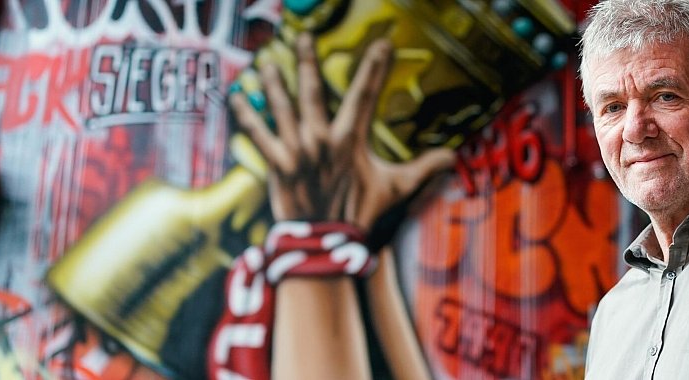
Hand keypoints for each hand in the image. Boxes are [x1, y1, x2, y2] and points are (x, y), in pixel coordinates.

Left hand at [230, 34, 454, 229]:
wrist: (326, 242)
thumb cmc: (360, 214)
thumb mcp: (395, 189)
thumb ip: (423, 169)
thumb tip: (453, 157)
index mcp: (350, 141)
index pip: (365, 95)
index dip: (375, 68)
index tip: (382, 43)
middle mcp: (321, 140)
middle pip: (312, 92)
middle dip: (308, 61)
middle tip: (303, 36)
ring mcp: (296, 150)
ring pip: (281, 107)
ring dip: (273, 83)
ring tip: (267, 62)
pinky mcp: (276, 164)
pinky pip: (257, 134)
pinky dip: (245, 115)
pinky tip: (235, 97)